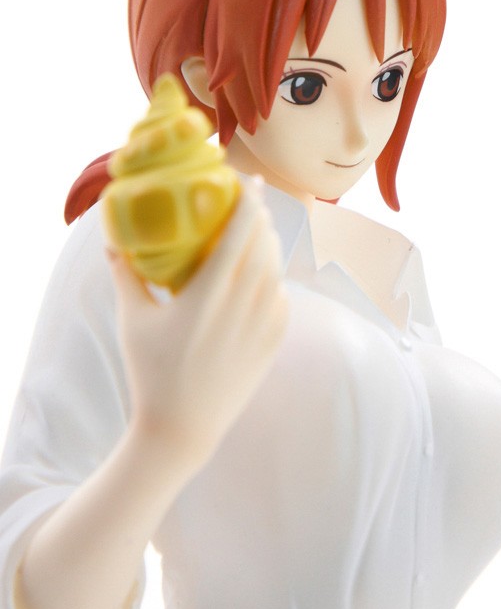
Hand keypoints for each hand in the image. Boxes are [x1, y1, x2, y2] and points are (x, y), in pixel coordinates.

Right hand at [108, 179, 287, 473]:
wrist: (183, 429)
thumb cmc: (151, 373)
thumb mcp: (132, 321)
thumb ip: (124, 275)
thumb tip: (110, 239)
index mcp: (210, 293)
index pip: (241, 232)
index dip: (248, 200)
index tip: (247, 179)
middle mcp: (244, 305)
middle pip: (265, 243)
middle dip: (260, 215)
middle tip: (248, 200)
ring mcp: (264, 324)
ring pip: (276, 267)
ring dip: (269, 242)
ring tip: (256, 230)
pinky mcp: (274, 342)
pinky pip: (281, 295)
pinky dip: (273, 276)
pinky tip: (261, 272)